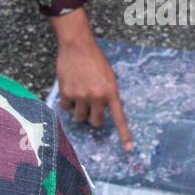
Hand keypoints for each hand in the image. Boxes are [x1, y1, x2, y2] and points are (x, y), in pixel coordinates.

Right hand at [50, 9, 132, 149]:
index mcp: (111, 92)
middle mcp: (97, 96)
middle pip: (95, 122)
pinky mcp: (67, 93)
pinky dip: (67, 102)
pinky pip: (66, 108)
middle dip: (92, 118)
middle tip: (90, 107)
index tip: (128, 149)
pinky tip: (70, 88)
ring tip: (79, 94)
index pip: (119, 118)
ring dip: (79, 110)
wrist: (77, 46)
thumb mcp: (109, 76)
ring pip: (79, 117)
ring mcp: (81, 96)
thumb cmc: (95, 59)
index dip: (124, 135)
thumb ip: (108, 94)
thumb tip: (104, 110)